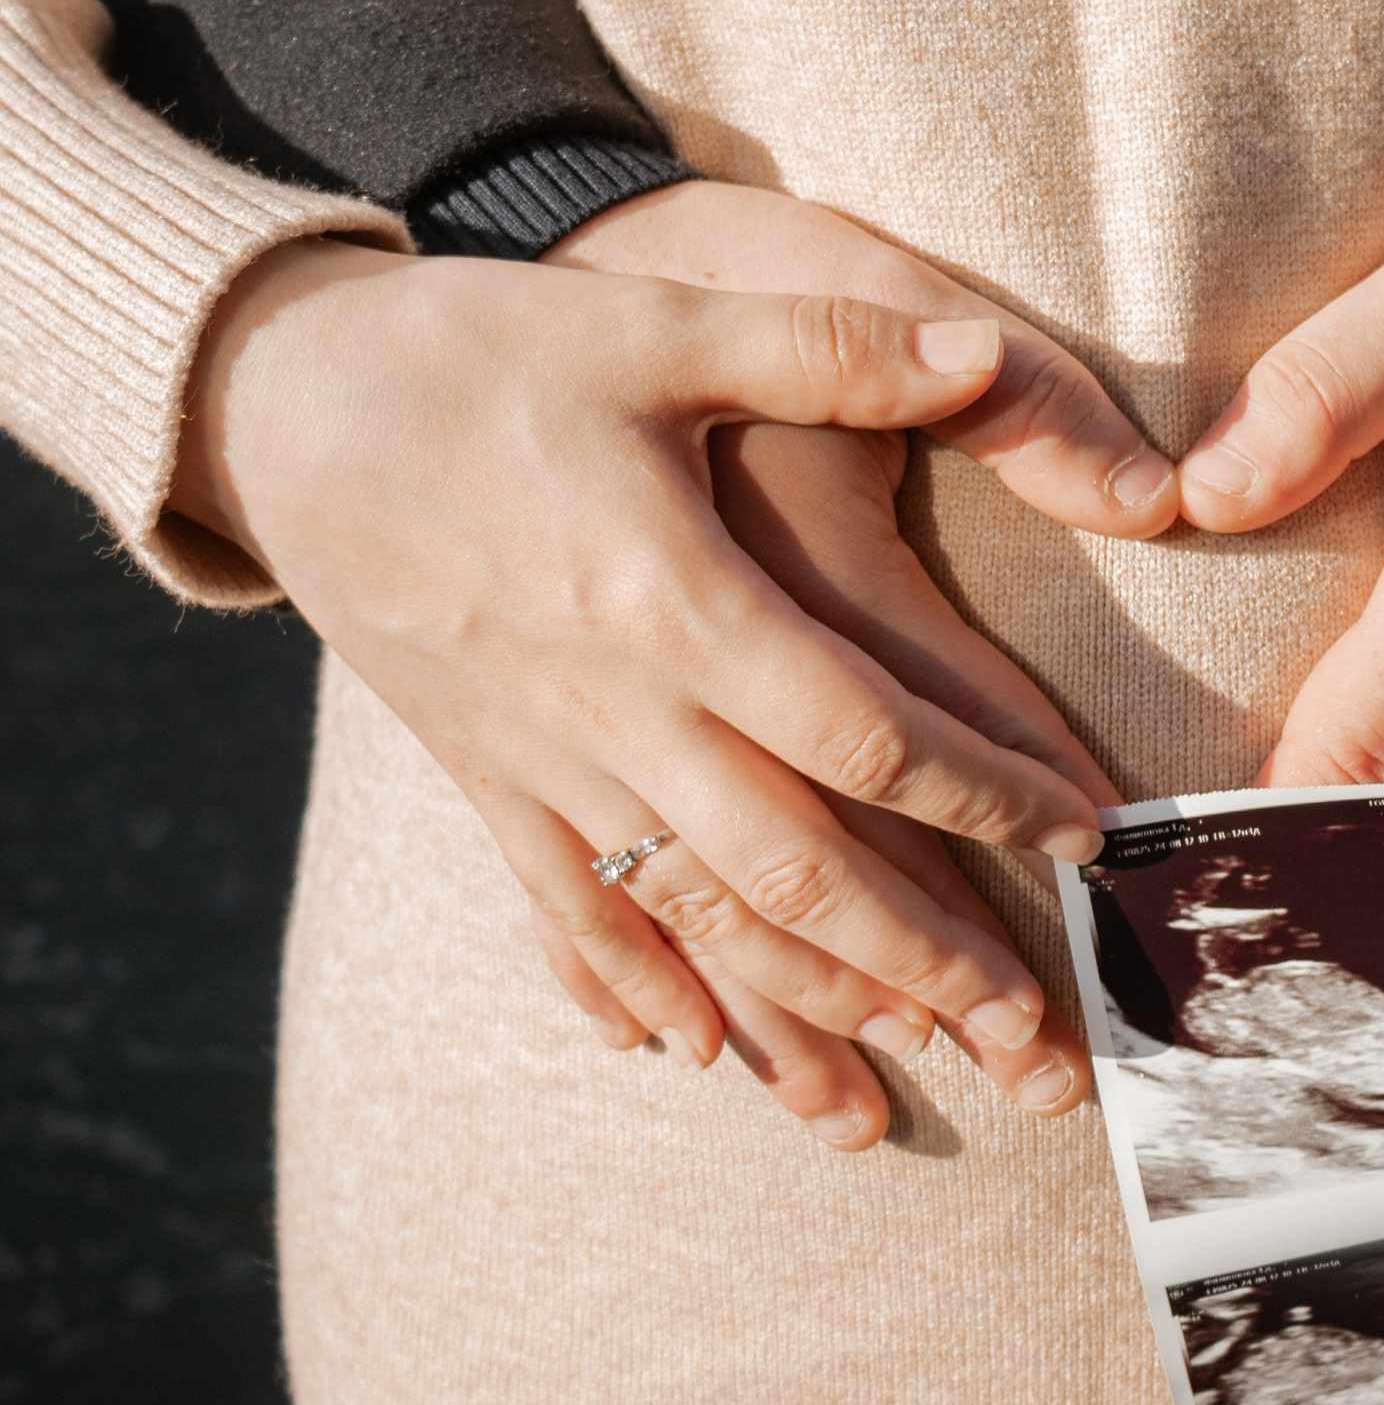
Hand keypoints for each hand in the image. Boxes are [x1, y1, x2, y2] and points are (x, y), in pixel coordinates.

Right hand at [539, 179, 1169, 1132]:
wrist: (279, 401)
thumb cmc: (483, 348)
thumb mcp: (662, 324)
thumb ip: (833, 345)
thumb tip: (985, 349)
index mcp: (676, 600)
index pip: (862, 728)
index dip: (984, 790)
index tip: (1083, 834)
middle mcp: (614, 706)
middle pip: (793, 867)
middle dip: (918, 956)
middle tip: (1026, 1026)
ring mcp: (540, 757)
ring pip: (694, 917)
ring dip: (801, 1009)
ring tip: (899, 1080)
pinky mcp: (482, 776)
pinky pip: (564, 911)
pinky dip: (632, 988)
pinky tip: (693, 1052)